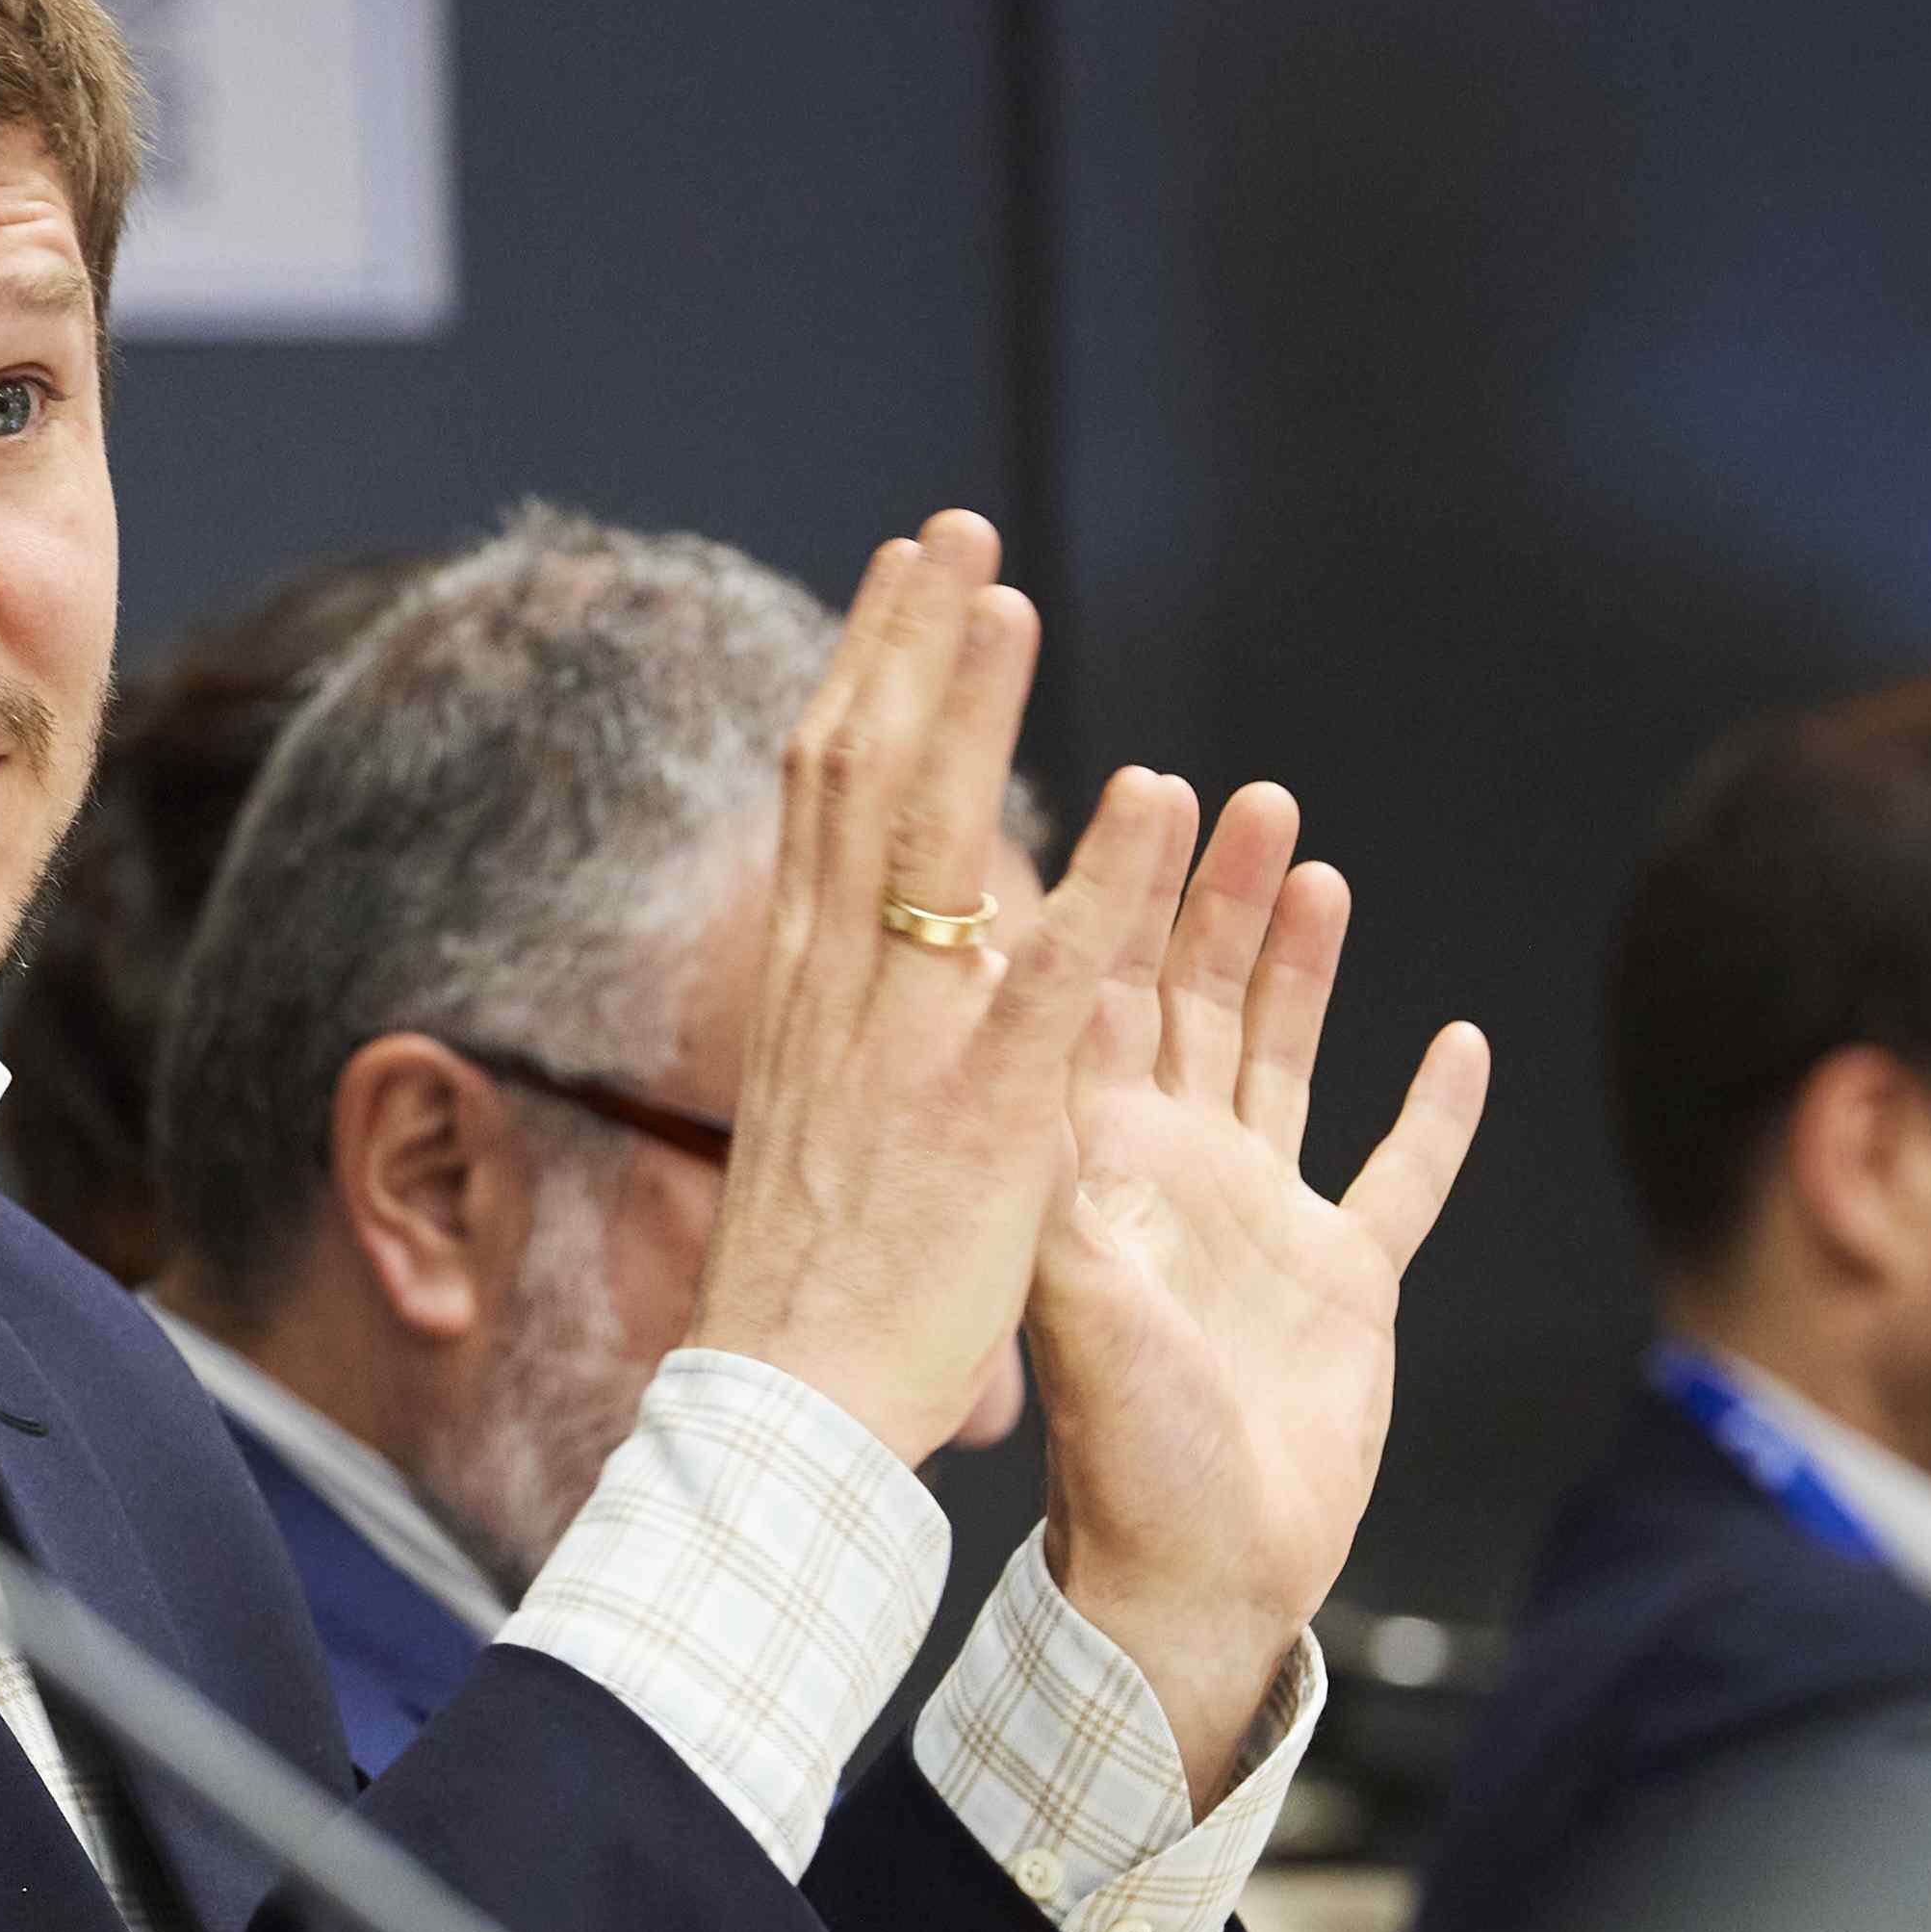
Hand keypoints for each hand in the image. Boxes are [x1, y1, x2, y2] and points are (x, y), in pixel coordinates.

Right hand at [684, 513, 1197, 1460]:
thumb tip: (874, 946)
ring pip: (930, 844)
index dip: (869, 673)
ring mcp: (906, 1049)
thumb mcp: (818, 1115)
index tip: (905, 577)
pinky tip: (1145, 798)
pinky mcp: (983, 1122)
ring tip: (1013, 596)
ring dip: (973, 711)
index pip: (825, 793)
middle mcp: (839, 993)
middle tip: (953, 528)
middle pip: (860, 777)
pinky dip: (1097, 883)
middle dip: (907, 644)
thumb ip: (853, 1022)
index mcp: (806, 990)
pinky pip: (1047, 983)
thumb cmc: (815, 1278)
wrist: (784, 1403)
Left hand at [1030, 780, 1488, 1796]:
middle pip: (1198, 1002)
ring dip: (1300, 965)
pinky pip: (1399, 1178)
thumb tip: (1040, 1076)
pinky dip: (1433, 1114)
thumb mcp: (1077, 1301)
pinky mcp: (1343, 1282)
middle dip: (1219, 898)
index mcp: (1101, 1167)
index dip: (1124, 897)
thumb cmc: (1119, 1459)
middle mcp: (1175, 1176)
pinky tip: (1460, 1041)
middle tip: (1249, 796)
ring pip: (1283, 1058)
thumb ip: (1071, 1183)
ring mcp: (1261, 1223)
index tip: (1146, 795)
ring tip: (1312, 863)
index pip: (1105, 997)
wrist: (1192, 1579)